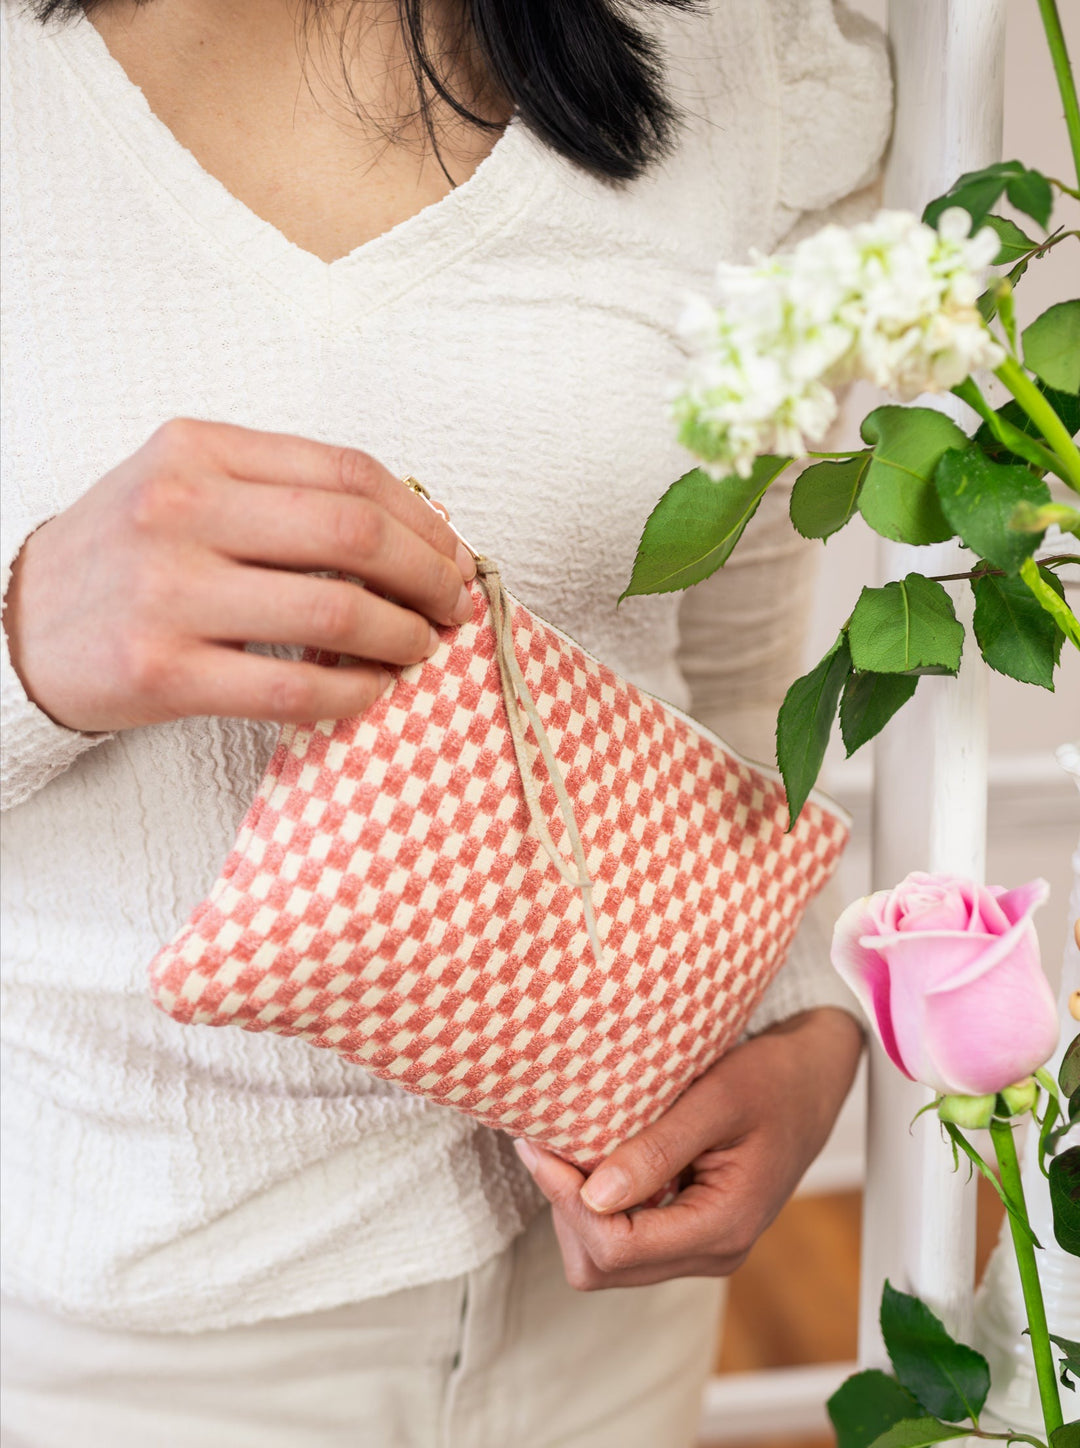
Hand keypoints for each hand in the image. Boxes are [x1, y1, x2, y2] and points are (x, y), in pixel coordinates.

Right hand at [3, 419, 475, 732]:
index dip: (423, 519)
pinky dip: (353, 691)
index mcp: (198, 450)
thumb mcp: (184, 486)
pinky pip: (293, 684)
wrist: (15, 624)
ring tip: (419, 647)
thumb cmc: (124, 556)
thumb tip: (410, 525)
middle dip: (428, 575)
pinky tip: (370, 689)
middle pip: (355, 533)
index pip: (348, 472)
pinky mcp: (163, 671)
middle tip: (452, 605)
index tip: (452, 554)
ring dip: (402, 634)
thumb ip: (279, 490)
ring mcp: (169, 592)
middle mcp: (181, 510)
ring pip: (334, 609)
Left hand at [513, 1007, 862, 1289]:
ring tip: (565, 1147)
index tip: (541, 1146)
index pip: (618, 1249)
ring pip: (608, 1261)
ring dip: (576, 1209)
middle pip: (604, 1267)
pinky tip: (592, 1157)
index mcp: (724, 1226)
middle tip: (545, 1144)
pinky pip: (625, 1240)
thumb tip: (597, 1195)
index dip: (568, 1202)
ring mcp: (702, 1247)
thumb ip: (660, 1149)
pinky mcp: (691, 1230)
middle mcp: (713, 1251)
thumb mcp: (717, 1099)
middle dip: (565, 1208)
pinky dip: (597, 1205)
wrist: (813, 1080)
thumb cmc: (774, 1079)